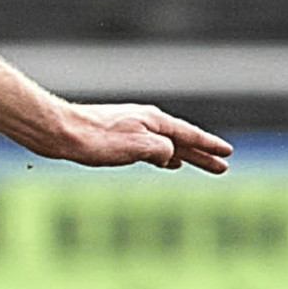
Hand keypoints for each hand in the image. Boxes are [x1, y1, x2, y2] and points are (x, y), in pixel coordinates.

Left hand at [39, 102, 233, 174]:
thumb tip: (169, 156)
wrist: (59, 131)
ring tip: (200, 164)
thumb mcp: (138, 146)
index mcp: (155, 121)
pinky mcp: (116, 137)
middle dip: (202, 154)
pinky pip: (150, 147)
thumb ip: (162, 150)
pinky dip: (163, 156)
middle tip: (222, 167)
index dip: (209, 145)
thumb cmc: (97, 139)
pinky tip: (165, 163)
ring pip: (166, 144)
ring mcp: (131, 128)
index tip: (228, 152)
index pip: (190, 135)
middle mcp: (146, 121)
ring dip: (184, 155)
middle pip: (181, 140)